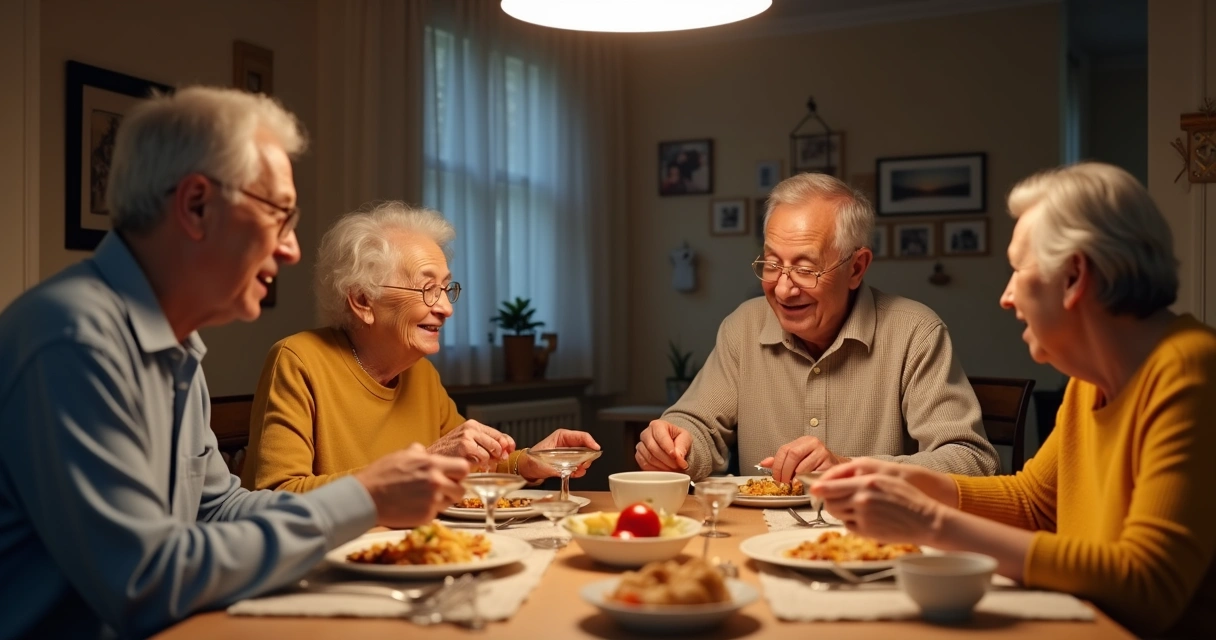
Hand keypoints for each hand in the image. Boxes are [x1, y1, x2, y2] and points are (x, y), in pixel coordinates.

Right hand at [354, 444, 468, 527]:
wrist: (366, 498)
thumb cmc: (381, 475)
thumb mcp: (401, 455)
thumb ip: (419, 452)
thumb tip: (426, 452)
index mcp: (433, 465)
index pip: (463, 468)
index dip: (459, 472)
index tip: (453, 475)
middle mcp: (436, 483)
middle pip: (461, 489)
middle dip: (453, 489)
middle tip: (440, 489)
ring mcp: (432, 501)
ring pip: (450, 503)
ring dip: (442, 501)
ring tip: (424, 497)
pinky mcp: (426, 517)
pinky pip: (436, 514)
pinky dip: (429, 511)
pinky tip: (415, 506)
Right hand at [427, 420, 515, 469]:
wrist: (429, 458)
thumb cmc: (447, 452)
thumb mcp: (466, 442)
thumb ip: (487, 443)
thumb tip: (508, 448)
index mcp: (472, 425)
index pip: (498, 434)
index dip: (506, 444)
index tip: (509, 450)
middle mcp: (470, 429)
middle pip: (497, 444)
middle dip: (498, 455)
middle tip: (490, 462)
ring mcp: (467, 438)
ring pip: (490, 454)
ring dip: (486, 462)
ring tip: (474, 463)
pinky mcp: (465, 449)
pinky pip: (482, 461)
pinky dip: (479, 466)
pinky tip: (470, 466)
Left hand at [517, 429, 600, 480]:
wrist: (527, 468)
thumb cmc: (532, 459)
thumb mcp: (543, 460)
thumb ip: (556, 465)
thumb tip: (567, 470)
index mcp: (562, 437)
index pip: (581, 436)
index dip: (590, 442)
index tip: (596, 449)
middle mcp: (567, 443)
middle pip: (585, 447)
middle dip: (588, 456)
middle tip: (585, 464)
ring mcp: (569, 453)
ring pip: (584, 456)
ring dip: (584, 464)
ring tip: (579, 470)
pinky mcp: (568, 461)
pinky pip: (579, 465)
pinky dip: (579, 470)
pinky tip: (575, 473)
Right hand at [634, 420, 690, 471]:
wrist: (672, 442)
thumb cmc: (677, 438)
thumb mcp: (685, 438)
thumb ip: (682, 446)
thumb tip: (678, 456)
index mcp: (657, 425)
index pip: (661, 437)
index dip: (668, 448)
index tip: (676, 457)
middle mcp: (646, 434)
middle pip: (653, 448)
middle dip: (667, 459)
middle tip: (677, 465)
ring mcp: (641, 445)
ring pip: (648, 458)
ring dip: (662, 466)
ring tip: (673, 469)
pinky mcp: (639, 456)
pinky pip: (644, 465)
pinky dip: (655, 470)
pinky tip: (664, 471)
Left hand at [758, 436, 849, 483]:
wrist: (838, 468)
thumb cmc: (816, 464)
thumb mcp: (797, 459)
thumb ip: (781, 460)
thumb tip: (763, 463)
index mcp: (803, 441)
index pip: (784, 449)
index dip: (777, 465)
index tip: (776, 477)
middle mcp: (813, 443)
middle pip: (792, 455)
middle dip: (784, 471)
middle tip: (783, 482)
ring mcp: (822, 452)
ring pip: (802, 466)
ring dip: (794, 478)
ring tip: (793, 483)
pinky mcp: (829, 464)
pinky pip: (813, 474)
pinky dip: (805, 481)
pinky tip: (804, 483)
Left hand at [811, 473, 945, 545]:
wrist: (926, 519)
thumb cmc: (908, 498)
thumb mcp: (884, 480)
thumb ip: (859, 481)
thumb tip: (836, 484)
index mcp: (866, 483)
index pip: (830, 486)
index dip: (819, 488)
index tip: (814, 488)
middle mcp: (862, 499)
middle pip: (830, 501)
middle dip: (830, 500)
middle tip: (835, 499)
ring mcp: (863, 517)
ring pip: (837, 514)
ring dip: (840, 511)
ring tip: (855, 508)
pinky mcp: (866, 531)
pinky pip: (849, 526)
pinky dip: (852, 522)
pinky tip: (865, 519)